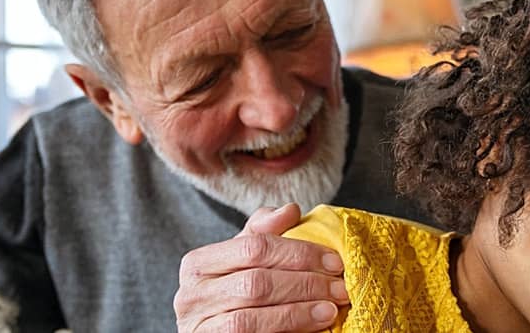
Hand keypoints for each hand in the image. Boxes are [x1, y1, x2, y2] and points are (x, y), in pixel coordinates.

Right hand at [175, 203, 348, 331]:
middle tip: (340, 287)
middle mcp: (190, 295)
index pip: (254, 247)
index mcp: (198, 263)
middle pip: (256, 283)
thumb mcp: (245, 263)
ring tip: (330, 309)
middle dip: (306, 283)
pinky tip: (312, 328)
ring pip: (251, 318)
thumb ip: (263, 234)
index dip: (300, 252)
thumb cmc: (234, 297)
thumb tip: (291, 209)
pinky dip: (286, 331)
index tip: (335, 261)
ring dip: (299, 312)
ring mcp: (197, 327)